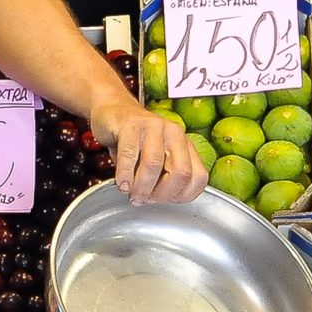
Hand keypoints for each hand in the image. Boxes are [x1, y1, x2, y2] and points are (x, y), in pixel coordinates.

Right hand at [91, 91, 207, 204]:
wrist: (113, 110)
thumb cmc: (134, 140)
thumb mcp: (155, 159)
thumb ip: (161, 178)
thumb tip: (152, 201)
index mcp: (185, 144)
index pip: (198, 177)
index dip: (182, 196)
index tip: (165, 201)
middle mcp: (174, 133)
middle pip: (181, 172)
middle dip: (162, 194)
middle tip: (146, 199)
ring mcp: (154, 126)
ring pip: (154, 164)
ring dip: (142, 186)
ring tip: (132, 194)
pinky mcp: (131, 124)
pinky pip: (130, 155)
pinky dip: (125, 175)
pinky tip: (122, 184)